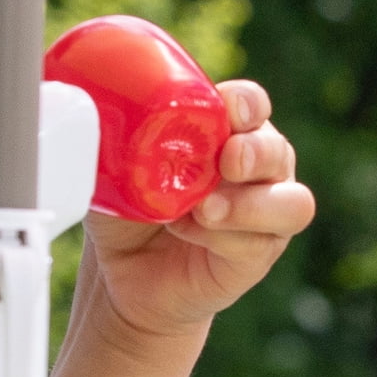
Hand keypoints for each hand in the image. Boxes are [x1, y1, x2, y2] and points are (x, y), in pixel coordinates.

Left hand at [82, 79, 314, 342]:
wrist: (123, 273)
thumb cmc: (125, 210)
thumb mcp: (113, 169)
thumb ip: (113, 139)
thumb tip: (84, 103)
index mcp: (228, 131)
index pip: (252, 105)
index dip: (246, 103)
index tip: (226, 109)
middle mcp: (257, 168)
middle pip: (277, 149)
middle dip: (255, 152)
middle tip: (224, 161)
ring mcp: (265, 213)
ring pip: (292, 202)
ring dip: (251, 203)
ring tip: (206, 209)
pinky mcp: (259, 254)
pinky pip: (261, 242)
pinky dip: (225, 237)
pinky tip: (190, 231)